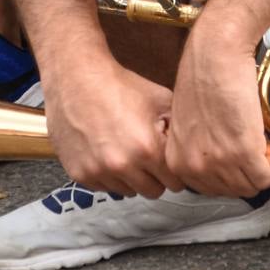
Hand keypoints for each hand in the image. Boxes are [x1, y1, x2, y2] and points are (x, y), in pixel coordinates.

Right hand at [42, 59, 182, 199]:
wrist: (77, 77)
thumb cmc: (120, 86)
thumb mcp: (159, 99)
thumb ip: (178, 127)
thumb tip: (192, 146)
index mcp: (147, 149)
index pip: (175, 183)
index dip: (173, 172)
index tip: (168, 162)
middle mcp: (122, 165)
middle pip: (153, 192)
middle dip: (155, 177)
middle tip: (148, 157)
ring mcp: (98, 171)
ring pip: (127, 192)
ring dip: (130, 178)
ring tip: (125, 150)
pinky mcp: (79, 174)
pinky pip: (103, 187)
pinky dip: (108, 175)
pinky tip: (106, 151)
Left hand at [164, 25, 269, 198]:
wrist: (216, 53)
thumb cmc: (202, 76)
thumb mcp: (189, 121)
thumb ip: (199, 148)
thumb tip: (222, 163)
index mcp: (176, 159)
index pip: (208, 188)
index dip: (229, 177)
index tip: (240, 166)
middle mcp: (193, 165)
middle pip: (231, 191)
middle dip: (247, 176)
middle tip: (258, 159)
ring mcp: (218, 161)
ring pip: (250, 186)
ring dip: (262, 173)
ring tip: (267, 154)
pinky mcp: (243, 152)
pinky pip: (265, 177)